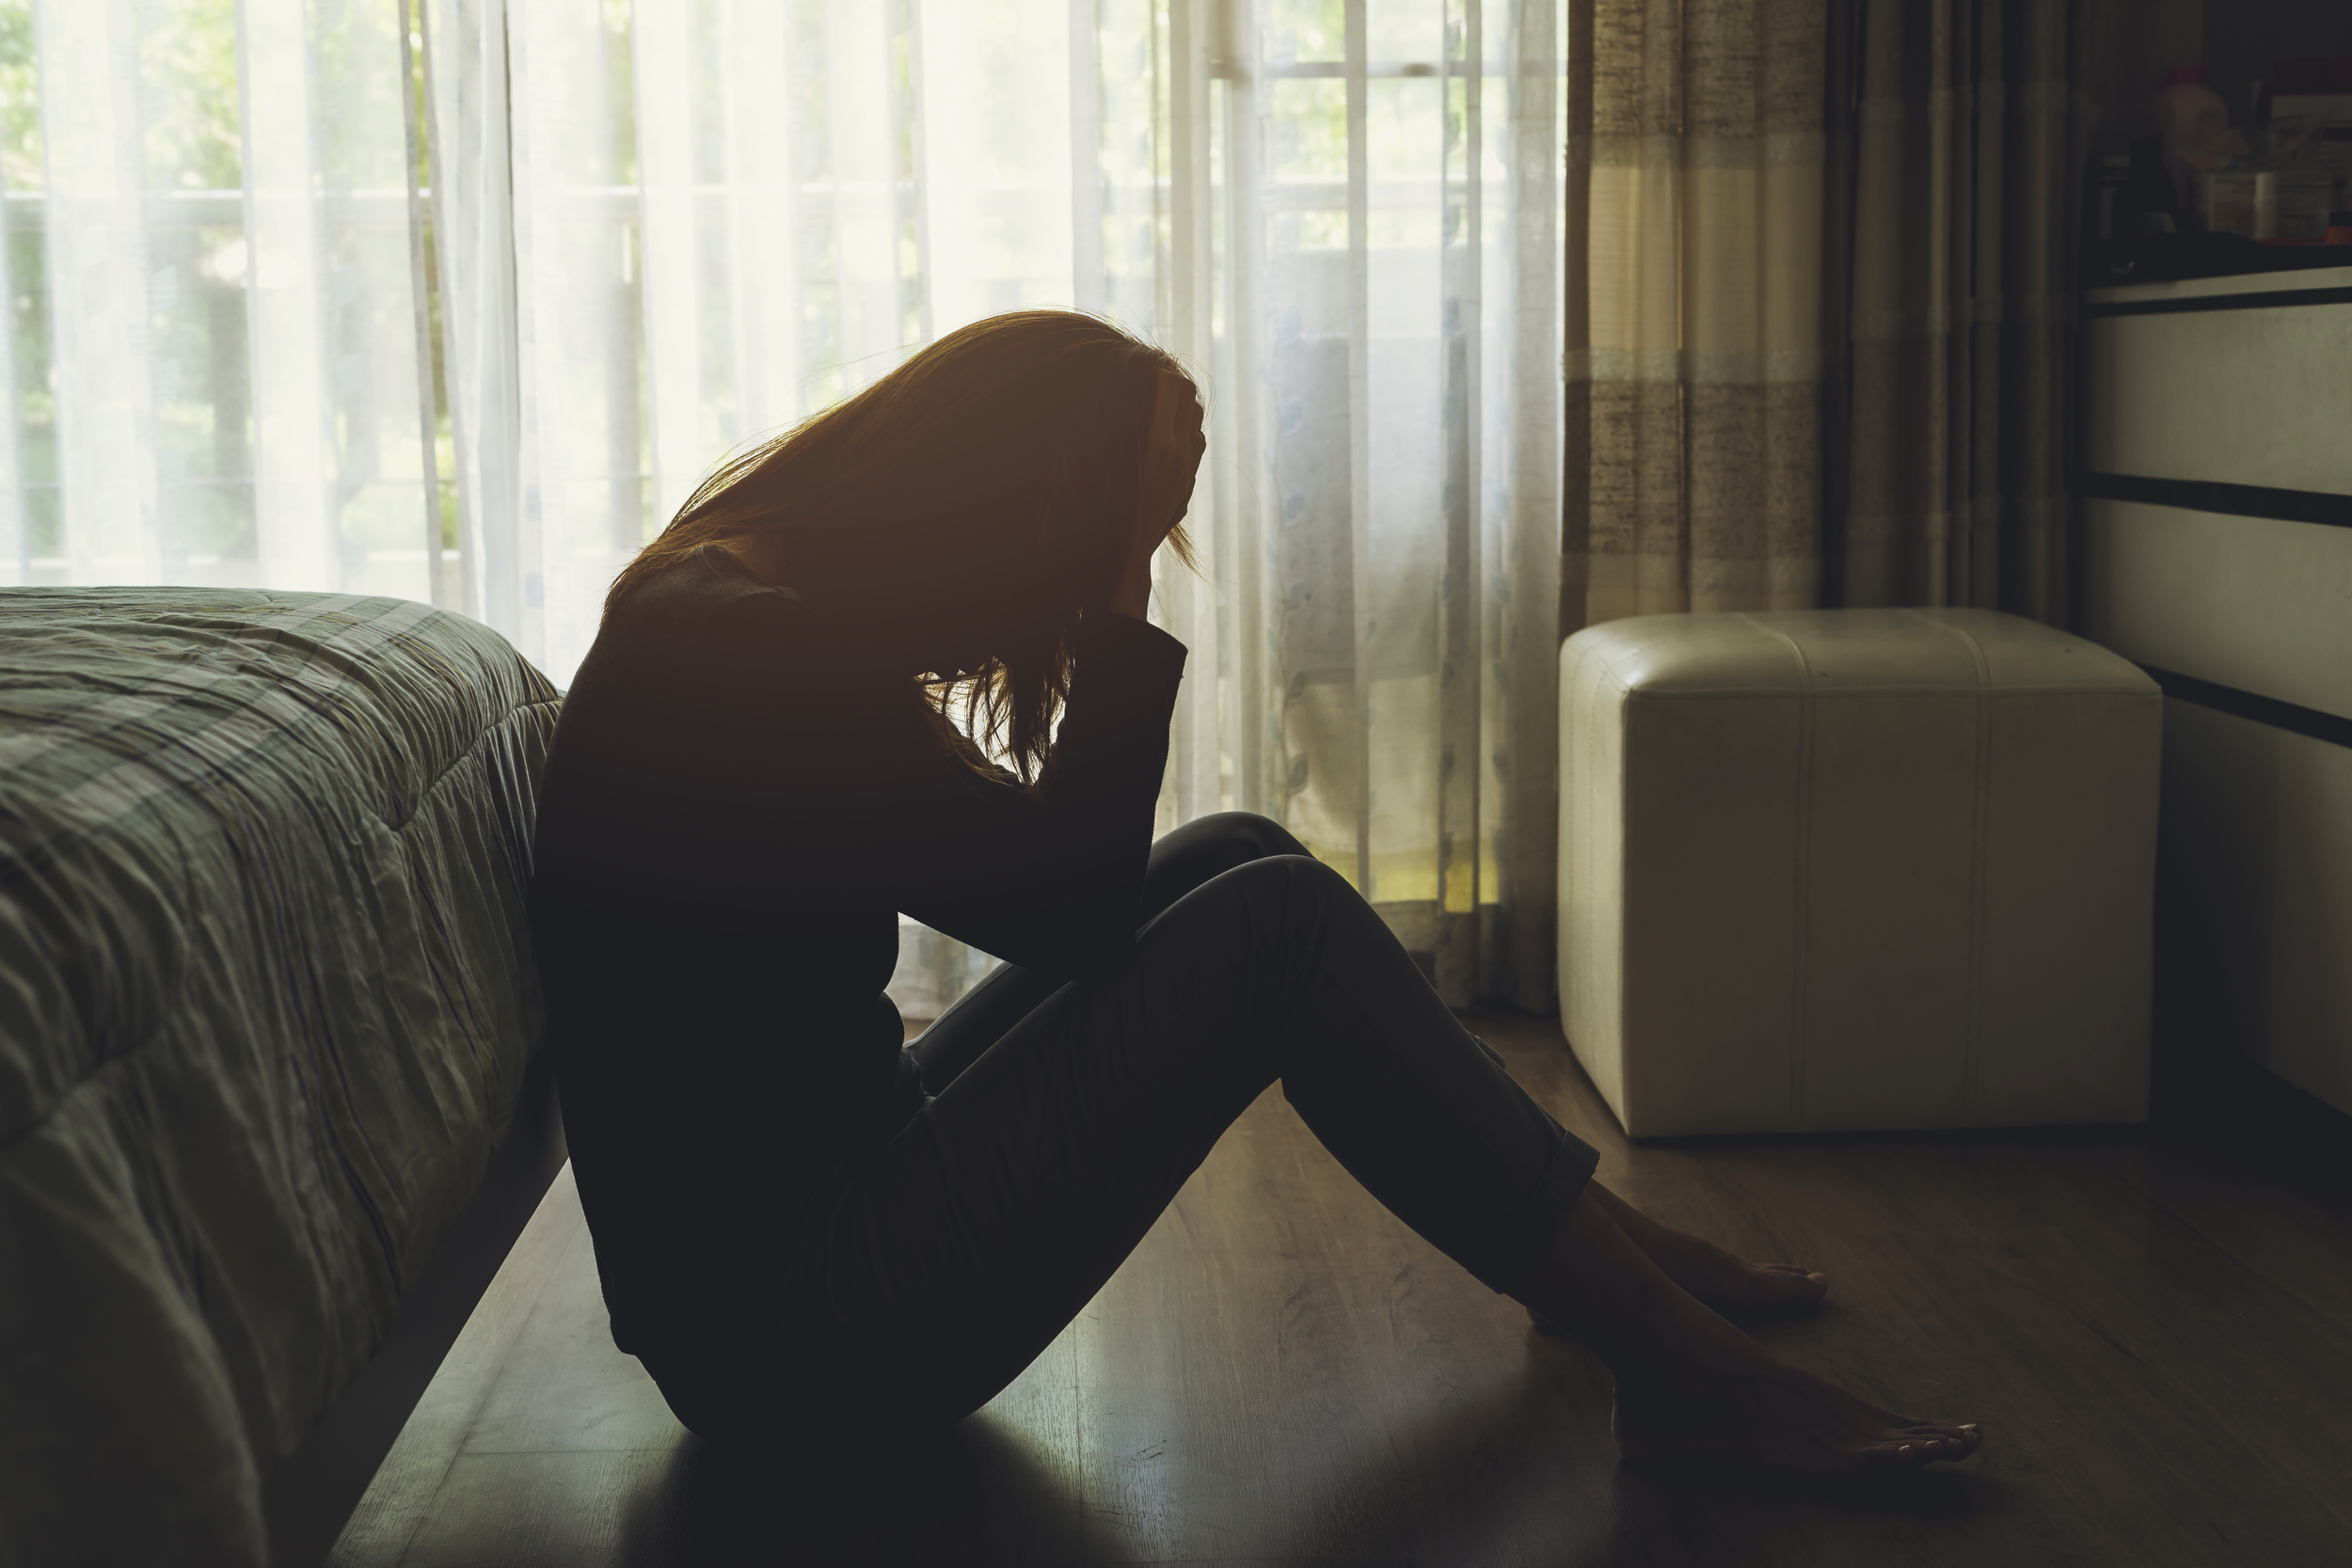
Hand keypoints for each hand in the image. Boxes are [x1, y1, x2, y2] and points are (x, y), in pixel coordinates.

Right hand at [1107, 372, 1204, 619]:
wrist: (1123, 554)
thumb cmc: (1099, 509)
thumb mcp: (1094, 465)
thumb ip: (1103, 428)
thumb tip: (1102, 397)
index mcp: (1156, 442)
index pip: (1173, 387)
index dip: (1160, 370)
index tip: (1144, 365)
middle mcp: (1178, 452)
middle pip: (1189, 397)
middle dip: (1172, 383)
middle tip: (1152, 376)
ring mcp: (1187, 466)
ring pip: (1197, 418)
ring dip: (1181, 405)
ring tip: (1159, 399)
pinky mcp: (1188, 480)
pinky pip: (1197, 440)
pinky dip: (1185, 428)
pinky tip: (1165, 431)